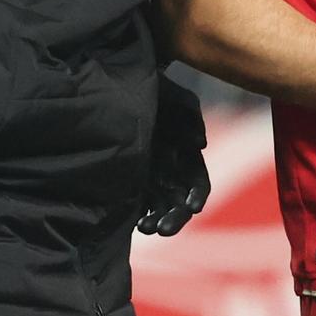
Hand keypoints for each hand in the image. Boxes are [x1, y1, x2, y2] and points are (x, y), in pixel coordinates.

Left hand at [139, 79, 209, 235]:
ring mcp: (149, 179)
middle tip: (163, 229)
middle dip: (176, 218)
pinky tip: (133, 222)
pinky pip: (137, 207)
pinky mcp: (128, 183)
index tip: (192, 207)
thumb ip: (190, 114)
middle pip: (180, 203)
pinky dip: (139, 218)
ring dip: (157, 222)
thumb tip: (200, 144)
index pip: (199, 184)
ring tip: (145, 228)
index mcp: (186, 155)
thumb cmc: (149, 89)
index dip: (198, 196)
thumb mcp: (172, 94)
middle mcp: (171, 171)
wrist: (115, 87)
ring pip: (160, 210)